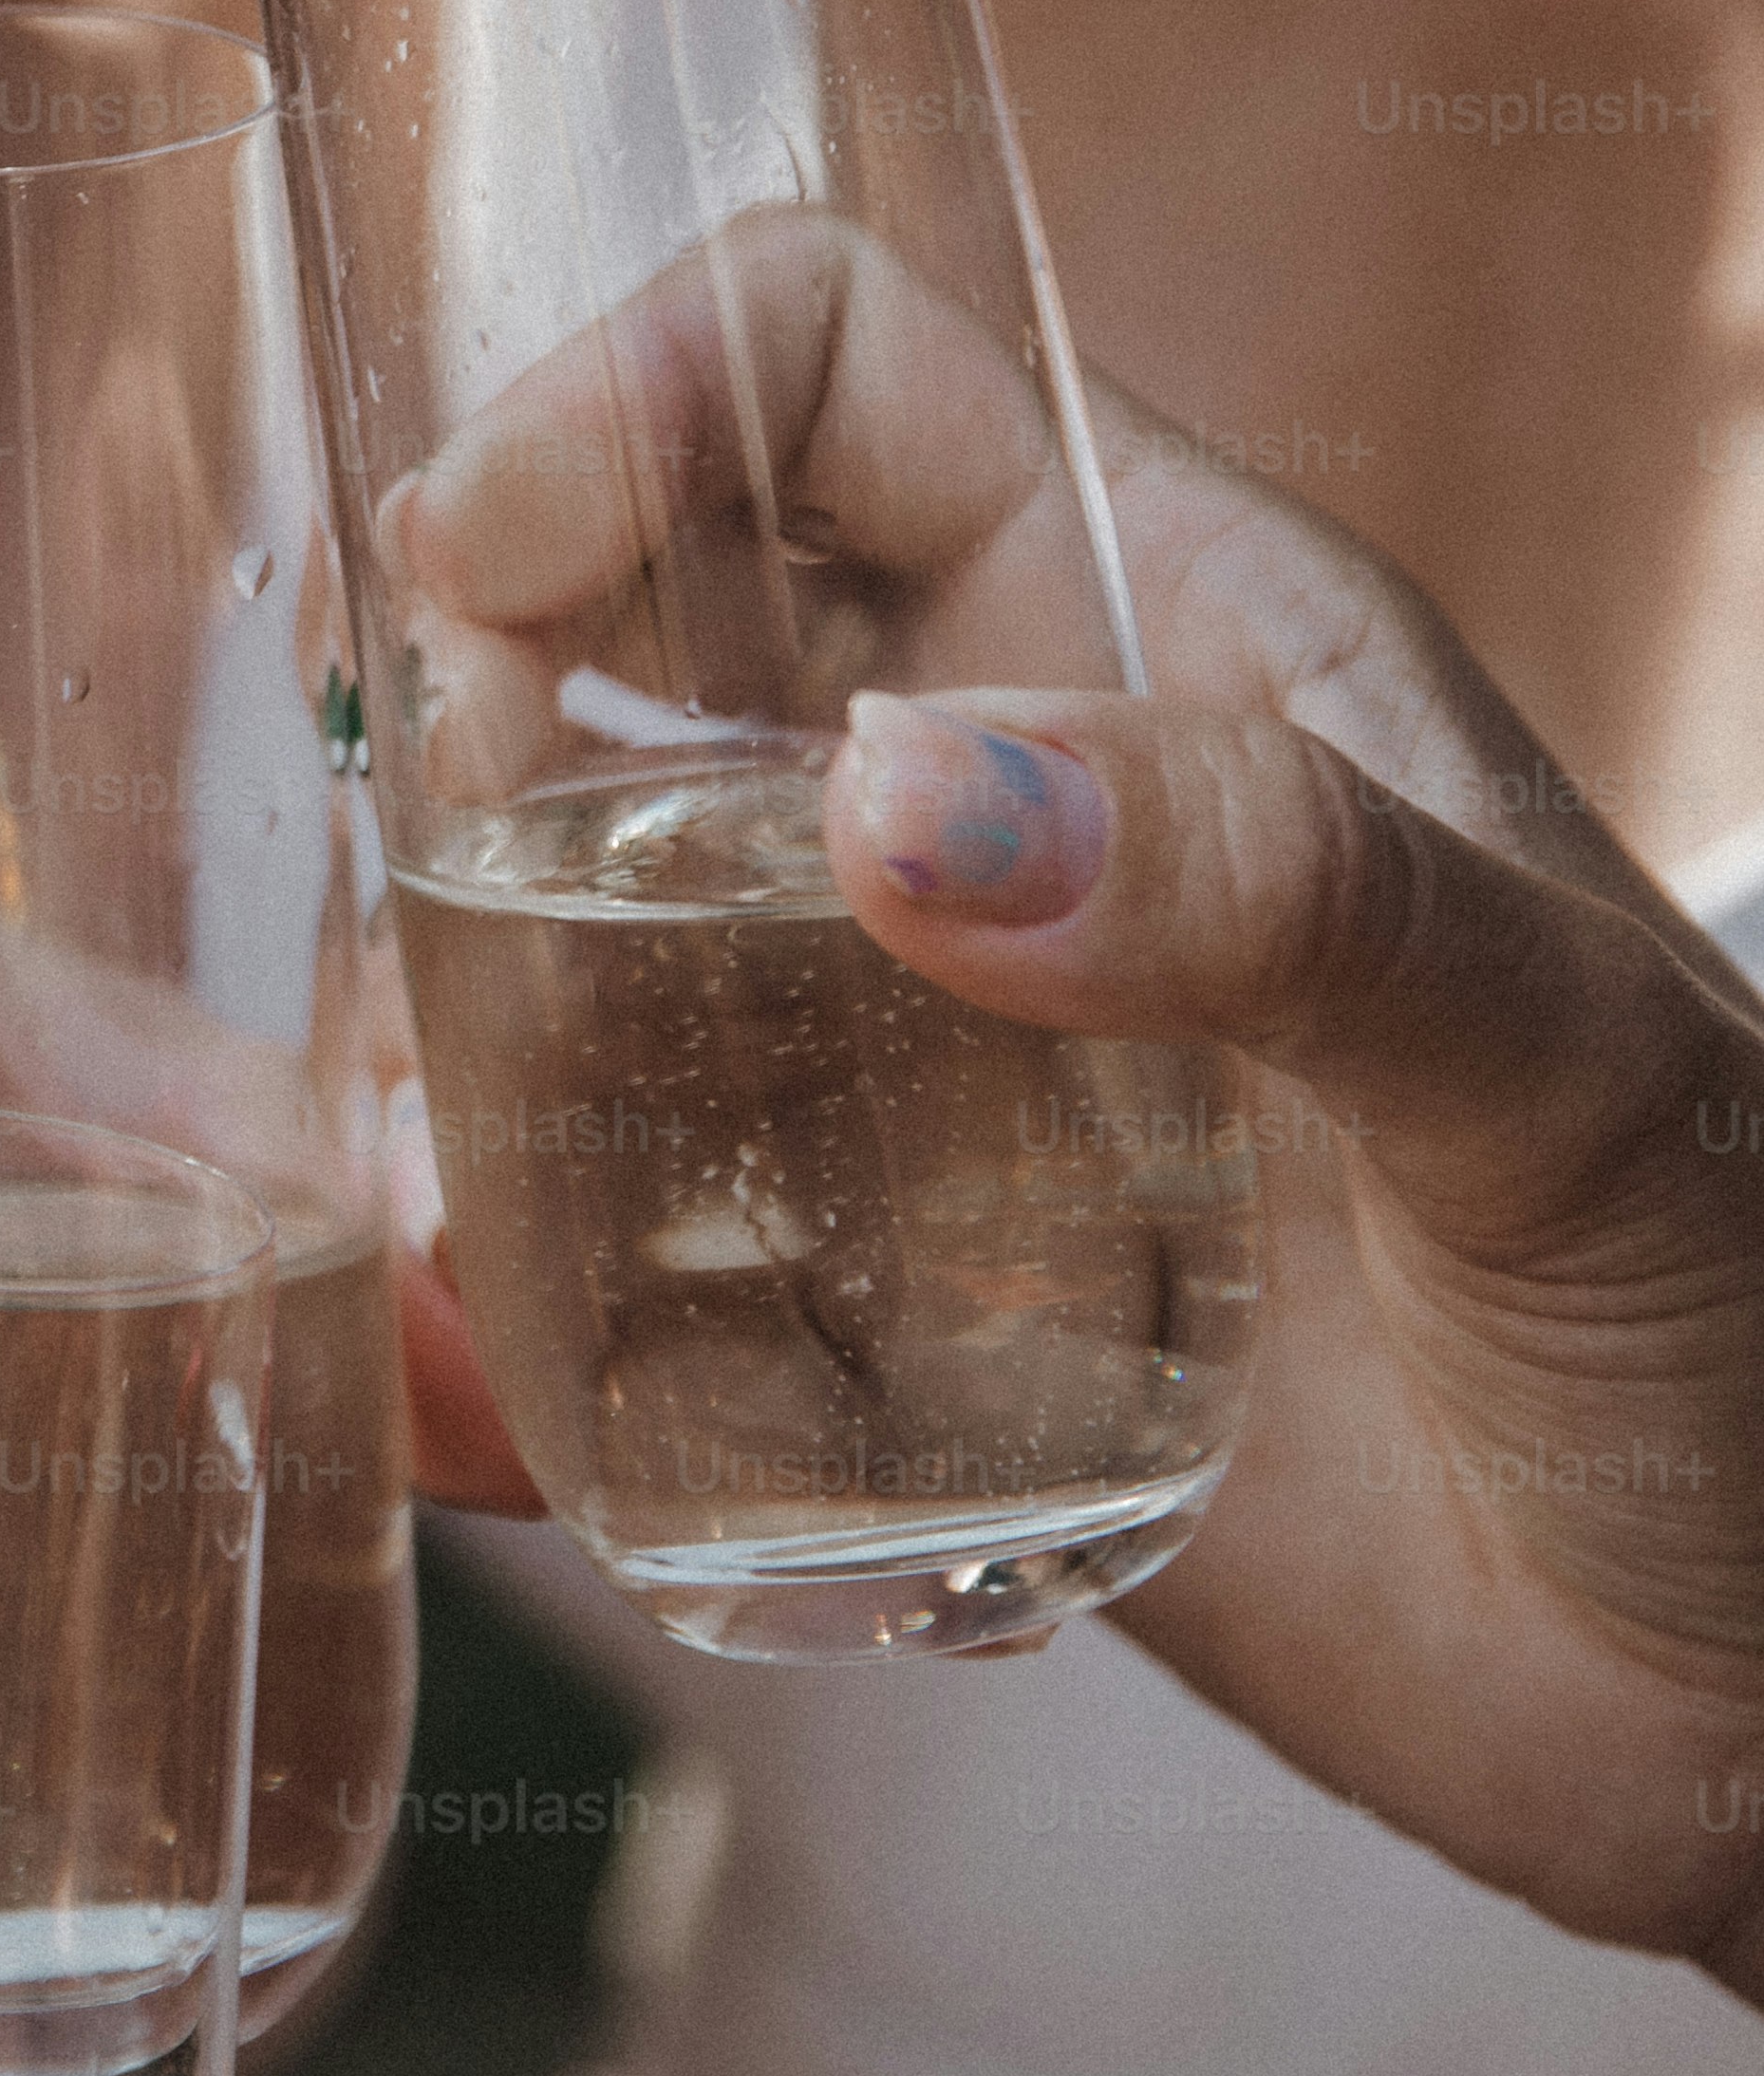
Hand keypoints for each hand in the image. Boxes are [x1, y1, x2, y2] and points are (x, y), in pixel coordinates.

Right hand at [394, 216, 1763, 1982]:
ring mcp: (928, 1078)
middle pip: (643, 658)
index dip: (634, 399)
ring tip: (445, 1185)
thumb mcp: (1562, 1066)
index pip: (836, 378)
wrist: (1752, 1696)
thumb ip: (1273, 896)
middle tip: (443, 884)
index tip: (478, 562)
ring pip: (586, 963)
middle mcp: (1016, 827)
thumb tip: (886, 800)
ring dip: (464, 1040)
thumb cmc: (1753, 1324)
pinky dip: (515, 1315)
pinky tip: (487, 1395)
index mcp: (1173, 642)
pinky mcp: (877, 1318)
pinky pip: (624, 1264)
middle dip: (485, 730)